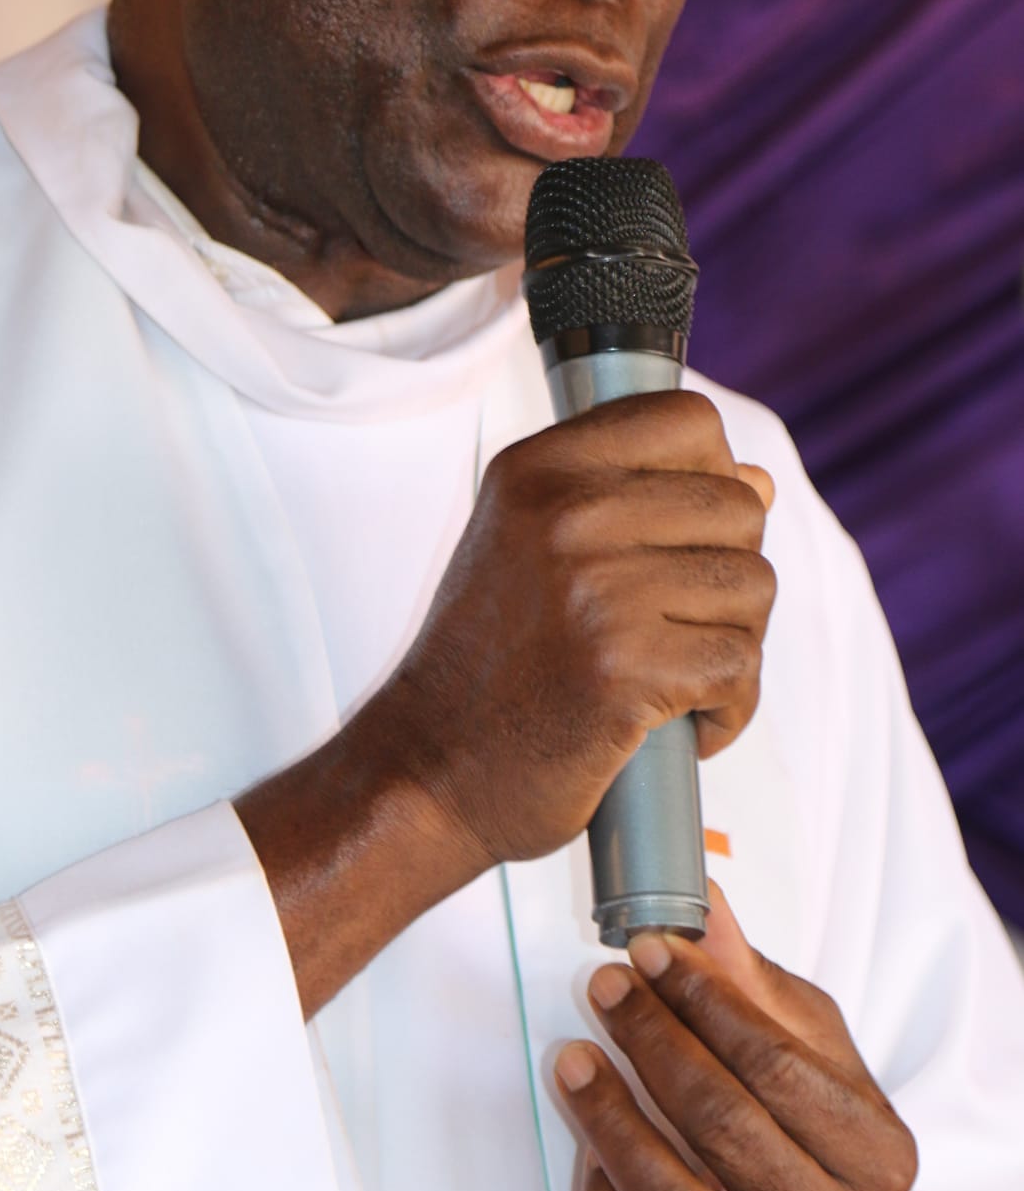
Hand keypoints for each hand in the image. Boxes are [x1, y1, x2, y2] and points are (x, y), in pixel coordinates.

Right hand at [378, 391, 775, 874]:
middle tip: (677, 626)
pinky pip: (740, 667)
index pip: (688, 421)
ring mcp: (595, 589)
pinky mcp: (624, 668)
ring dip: (731, 644)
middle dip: (729, 574)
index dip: (714, 474)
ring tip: (672, 675)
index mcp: (538, 469)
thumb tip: (759, 481)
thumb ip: (634, 500)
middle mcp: (564, 514)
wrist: (431, 769)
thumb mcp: (533, 545)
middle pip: (739, 507)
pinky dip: (728, 709)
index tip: (684, 534)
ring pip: (752, 587)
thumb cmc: (490, 662)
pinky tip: (679, 723)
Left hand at [555, 883, 918, 1190]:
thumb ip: (756, 986)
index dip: (705, 1000)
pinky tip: (591, 1162)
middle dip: (653, 1042)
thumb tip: (706, 902)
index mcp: (874, 1155)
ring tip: (573, 1061)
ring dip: (614, 1125)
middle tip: (604, 987)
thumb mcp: (818, 1060)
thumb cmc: (826, 1146)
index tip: (651, 951)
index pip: (776, 1064)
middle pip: (726, 1125)